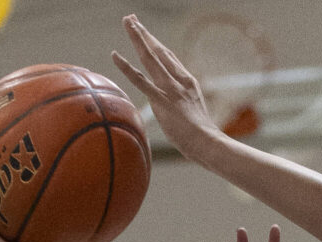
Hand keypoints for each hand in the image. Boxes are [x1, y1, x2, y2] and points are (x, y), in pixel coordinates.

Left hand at [112, 15, 218, 160]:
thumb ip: (185, 105)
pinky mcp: (160, 100)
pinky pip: (140, 80)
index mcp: (188, 82)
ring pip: (150, 58)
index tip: (147, 35)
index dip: (157, 45)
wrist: (207, 141)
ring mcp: (169, 89)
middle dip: (145, 33)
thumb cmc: (203, 135)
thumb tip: (174, 109)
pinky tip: (114, 55)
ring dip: (137, 37)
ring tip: (127, 22)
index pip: (170, 58)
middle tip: (132, 19)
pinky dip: (126, 67)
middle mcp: (179, 80)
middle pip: (159, 51)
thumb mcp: (196, 113)